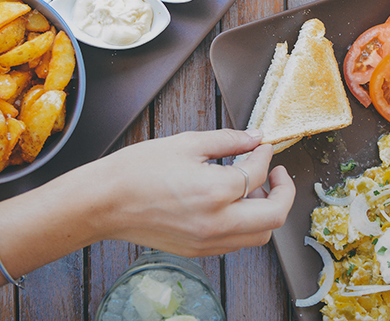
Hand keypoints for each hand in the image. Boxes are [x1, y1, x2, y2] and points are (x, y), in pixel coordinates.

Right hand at [83, 128, 295, 256]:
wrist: (104, 202)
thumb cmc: (138, 170)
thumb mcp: (187, 143)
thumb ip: (229, 140)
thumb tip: (255, 138)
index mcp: (215, 192)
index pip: (257, 174)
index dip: (265, 155)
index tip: (262, 146)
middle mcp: (216, 223)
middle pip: (274, 216)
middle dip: (284, 191)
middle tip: (277, 172)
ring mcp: (208, 242)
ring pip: (259, 236)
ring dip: (266, 211)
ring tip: (253, 188)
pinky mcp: (198, 251)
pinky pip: (237, 242)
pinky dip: (246, 224)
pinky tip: (234, 203)